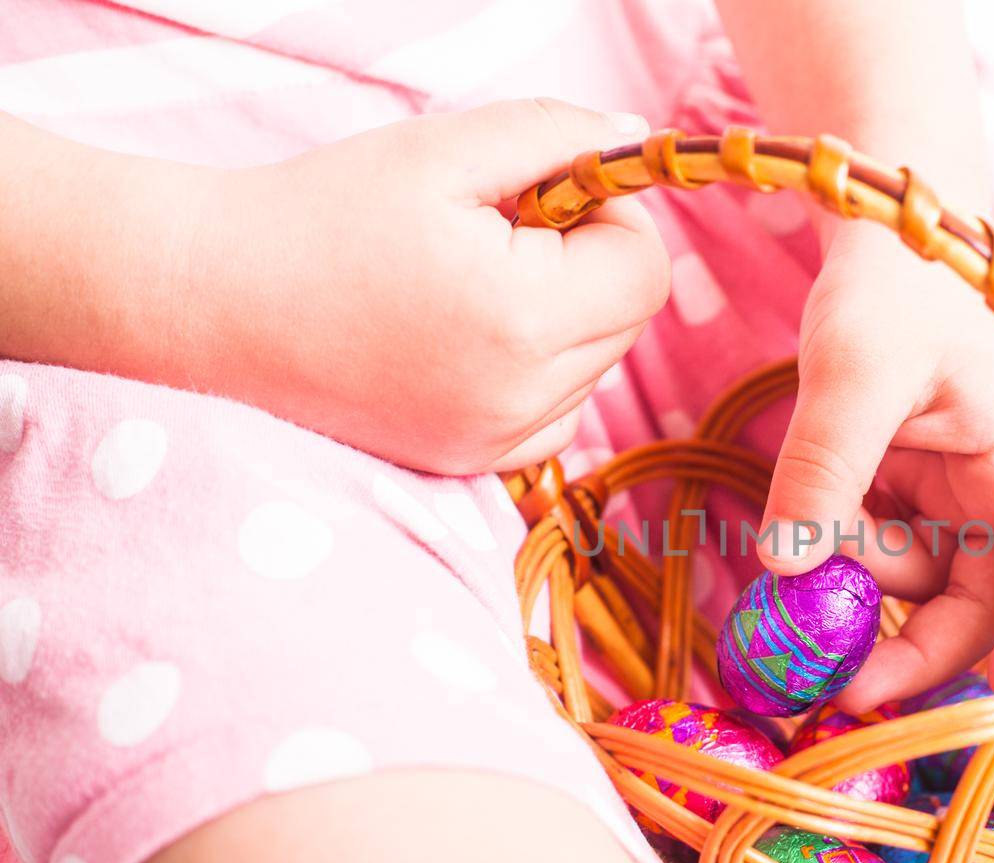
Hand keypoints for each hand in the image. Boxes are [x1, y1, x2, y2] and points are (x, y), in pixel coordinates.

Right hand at [185, 100, 666, 473]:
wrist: (214, 300)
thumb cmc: (321, 214)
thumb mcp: (442, 149)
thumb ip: (555, 133)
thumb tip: (636, 136)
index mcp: (522, 316)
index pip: (645, 271)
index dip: (612, 217)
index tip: (548, 195)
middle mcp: (519, 397)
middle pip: (627, 322)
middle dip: (588, 264)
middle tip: (503, 232)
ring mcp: (493, 442)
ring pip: (595, 369)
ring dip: (563, 318)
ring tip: (473, 283)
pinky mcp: (468, 463)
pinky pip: (555, 416)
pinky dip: (538, 373)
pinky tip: (469, 336)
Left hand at [760, 223, 993, 703]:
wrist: (880, 237)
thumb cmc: (895, 283)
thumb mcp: (854, 372)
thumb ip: (825, 469)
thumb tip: (787, 570)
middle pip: (988, 607)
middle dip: (917, 646)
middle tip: (844, 688)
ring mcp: (963, 498)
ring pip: (923, 587)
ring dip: (862, 582)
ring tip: (810, 526)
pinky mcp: (916, 496)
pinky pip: (883, 557)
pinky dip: (842, 558)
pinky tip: (807, 529)